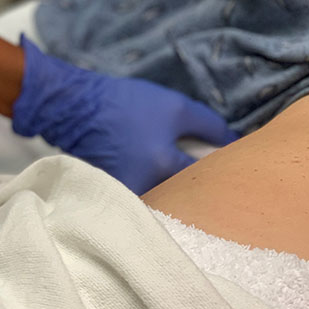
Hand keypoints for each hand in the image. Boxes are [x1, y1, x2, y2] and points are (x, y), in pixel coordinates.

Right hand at [12, 35, 237, 193]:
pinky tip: (153, 178)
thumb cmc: (126, 104)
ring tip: (175, 175)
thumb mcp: (174, 106)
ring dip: (177, 194)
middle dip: (198, 189)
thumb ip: (209, 125)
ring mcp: (126, 197)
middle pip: (185, 199)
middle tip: (205, 174)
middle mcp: (145, 188)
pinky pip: (146, 203)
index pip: (205, 178)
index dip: (221, 170)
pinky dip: (155, 193)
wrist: (74, 109)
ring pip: (166, 203)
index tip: (228, 164)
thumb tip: (234, 143)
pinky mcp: (114, 199)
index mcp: (161, 163)